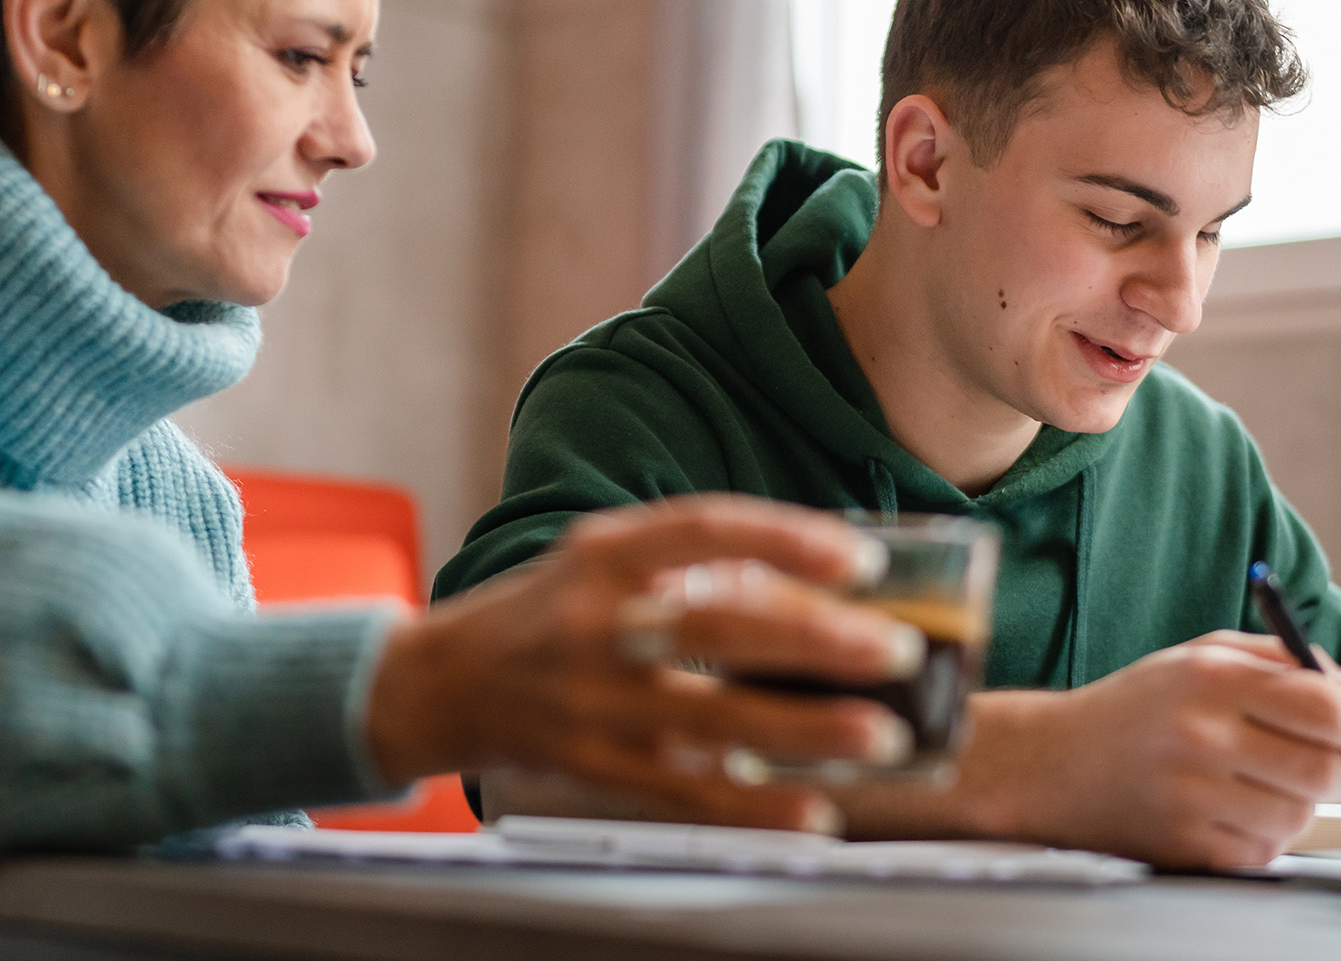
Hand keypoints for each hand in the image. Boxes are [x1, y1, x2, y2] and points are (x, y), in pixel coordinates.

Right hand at [364, 495, 924, 831]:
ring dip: (803, 731)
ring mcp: (592, 702)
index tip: (860, 558)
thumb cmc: (556, 611)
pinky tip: (815, 810)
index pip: (701, 530)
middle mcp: (595, 625)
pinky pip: (684, 792)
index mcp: (604, 555)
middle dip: (810, 640)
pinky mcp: (594, 766)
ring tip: (881, 734)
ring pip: (709, 720)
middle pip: (712, 629)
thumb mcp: (608, 561)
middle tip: (893, 649)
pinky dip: (753, 807)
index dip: (783, 540)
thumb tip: (824, 589)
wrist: (447, 682)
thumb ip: (697, 567)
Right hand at [920, 631, 1340, 869]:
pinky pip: (1264, 850)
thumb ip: (1285, 662)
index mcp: (1209, 679)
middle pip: (1322, 769)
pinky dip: (1264, 833)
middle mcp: (1200, 737)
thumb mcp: (1202, 656)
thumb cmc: (1136, 706)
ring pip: (1299, 815)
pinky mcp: (1185, 847)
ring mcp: (1190, 797)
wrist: (1051, 764)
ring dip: (1299, 803)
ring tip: (1258, 782)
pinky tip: (1230, 809)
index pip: (1323, 706)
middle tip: (1326, 762)